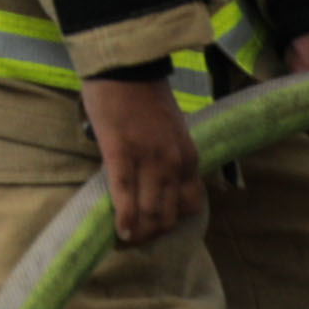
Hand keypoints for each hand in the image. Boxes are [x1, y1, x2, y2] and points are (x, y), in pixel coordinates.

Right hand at [80, 73, 203, 243]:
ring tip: (124, 240)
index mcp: (190, 157)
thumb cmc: (145, 95)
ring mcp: (150, 160)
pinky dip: (124, 218)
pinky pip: (125, 195)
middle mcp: (175, 164)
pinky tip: (118, 231)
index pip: (190, 205)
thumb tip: (155, 183)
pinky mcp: (121, 153)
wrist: (127, 67)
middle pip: (168, 214)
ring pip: (149, 212)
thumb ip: (169, 157)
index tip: (154, 226)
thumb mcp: (172, 131)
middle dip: (152, 233)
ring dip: (138, 232)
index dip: (171, 222)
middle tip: (135, 239)